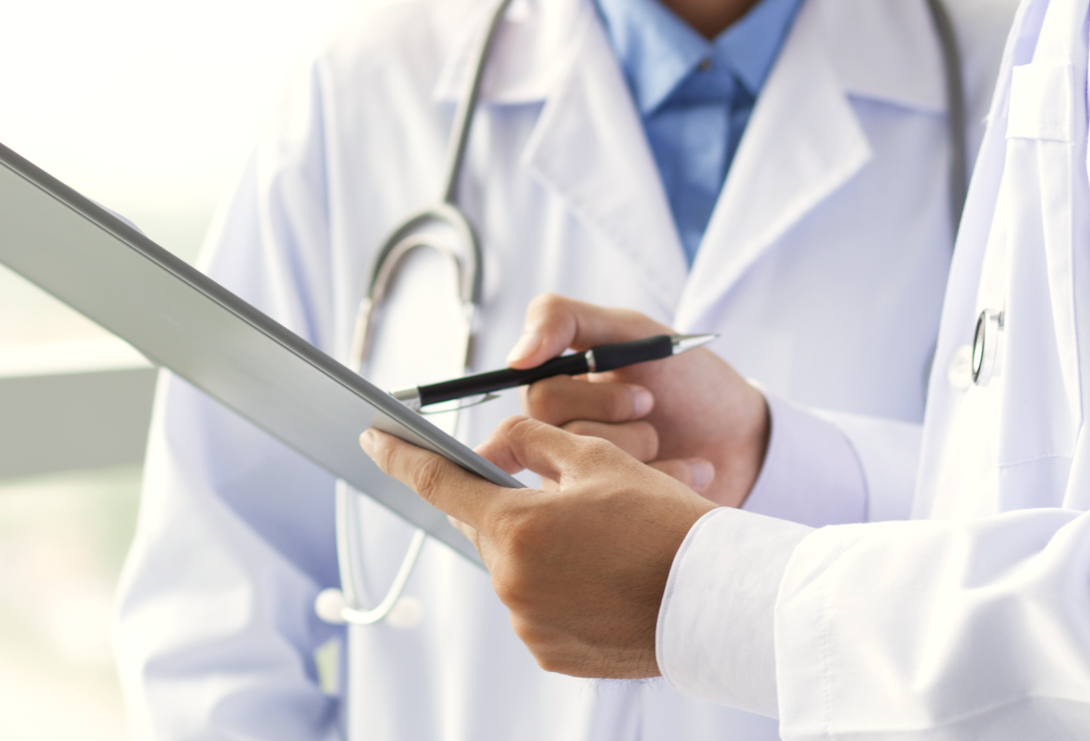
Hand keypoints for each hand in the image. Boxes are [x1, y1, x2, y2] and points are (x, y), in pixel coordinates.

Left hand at [360, 417, 716, 677]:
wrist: (716, 599)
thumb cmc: (664, 523)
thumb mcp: (599, 460)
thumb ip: (533, 443)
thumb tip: (498, 445)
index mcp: (513, 525)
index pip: (437, 483)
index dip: (400, 456)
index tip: (373, 438)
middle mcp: (509, 579)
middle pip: (486, 529)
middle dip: (512, 510)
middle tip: (569, 503)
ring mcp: (527, 621)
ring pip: (514, 570)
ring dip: (541, 553)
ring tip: (603, 549)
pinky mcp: (549, 651)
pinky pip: (537, 609)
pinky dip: (559, 591)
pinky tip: (604, 583)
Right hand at [507, 294, 768, 507]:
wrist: (743, 436)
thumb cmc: (686, 380)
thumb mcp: (630, 330)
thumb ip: (563, 319)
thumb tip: (515, 357)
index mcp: (553, 399)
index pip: (532, 401)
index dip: (581, 397)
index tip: (633, 393)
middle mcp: (557, 445)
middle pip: (551, 437)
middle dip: (613, 413)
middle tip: (649, 403)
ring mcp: (583, 487)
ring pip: (581, 473)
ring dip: (639, 447)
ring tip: (665, 438)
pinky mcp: (611, 523)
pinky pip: (619, 508)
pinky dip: (667, 479)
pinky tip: (691, 469)